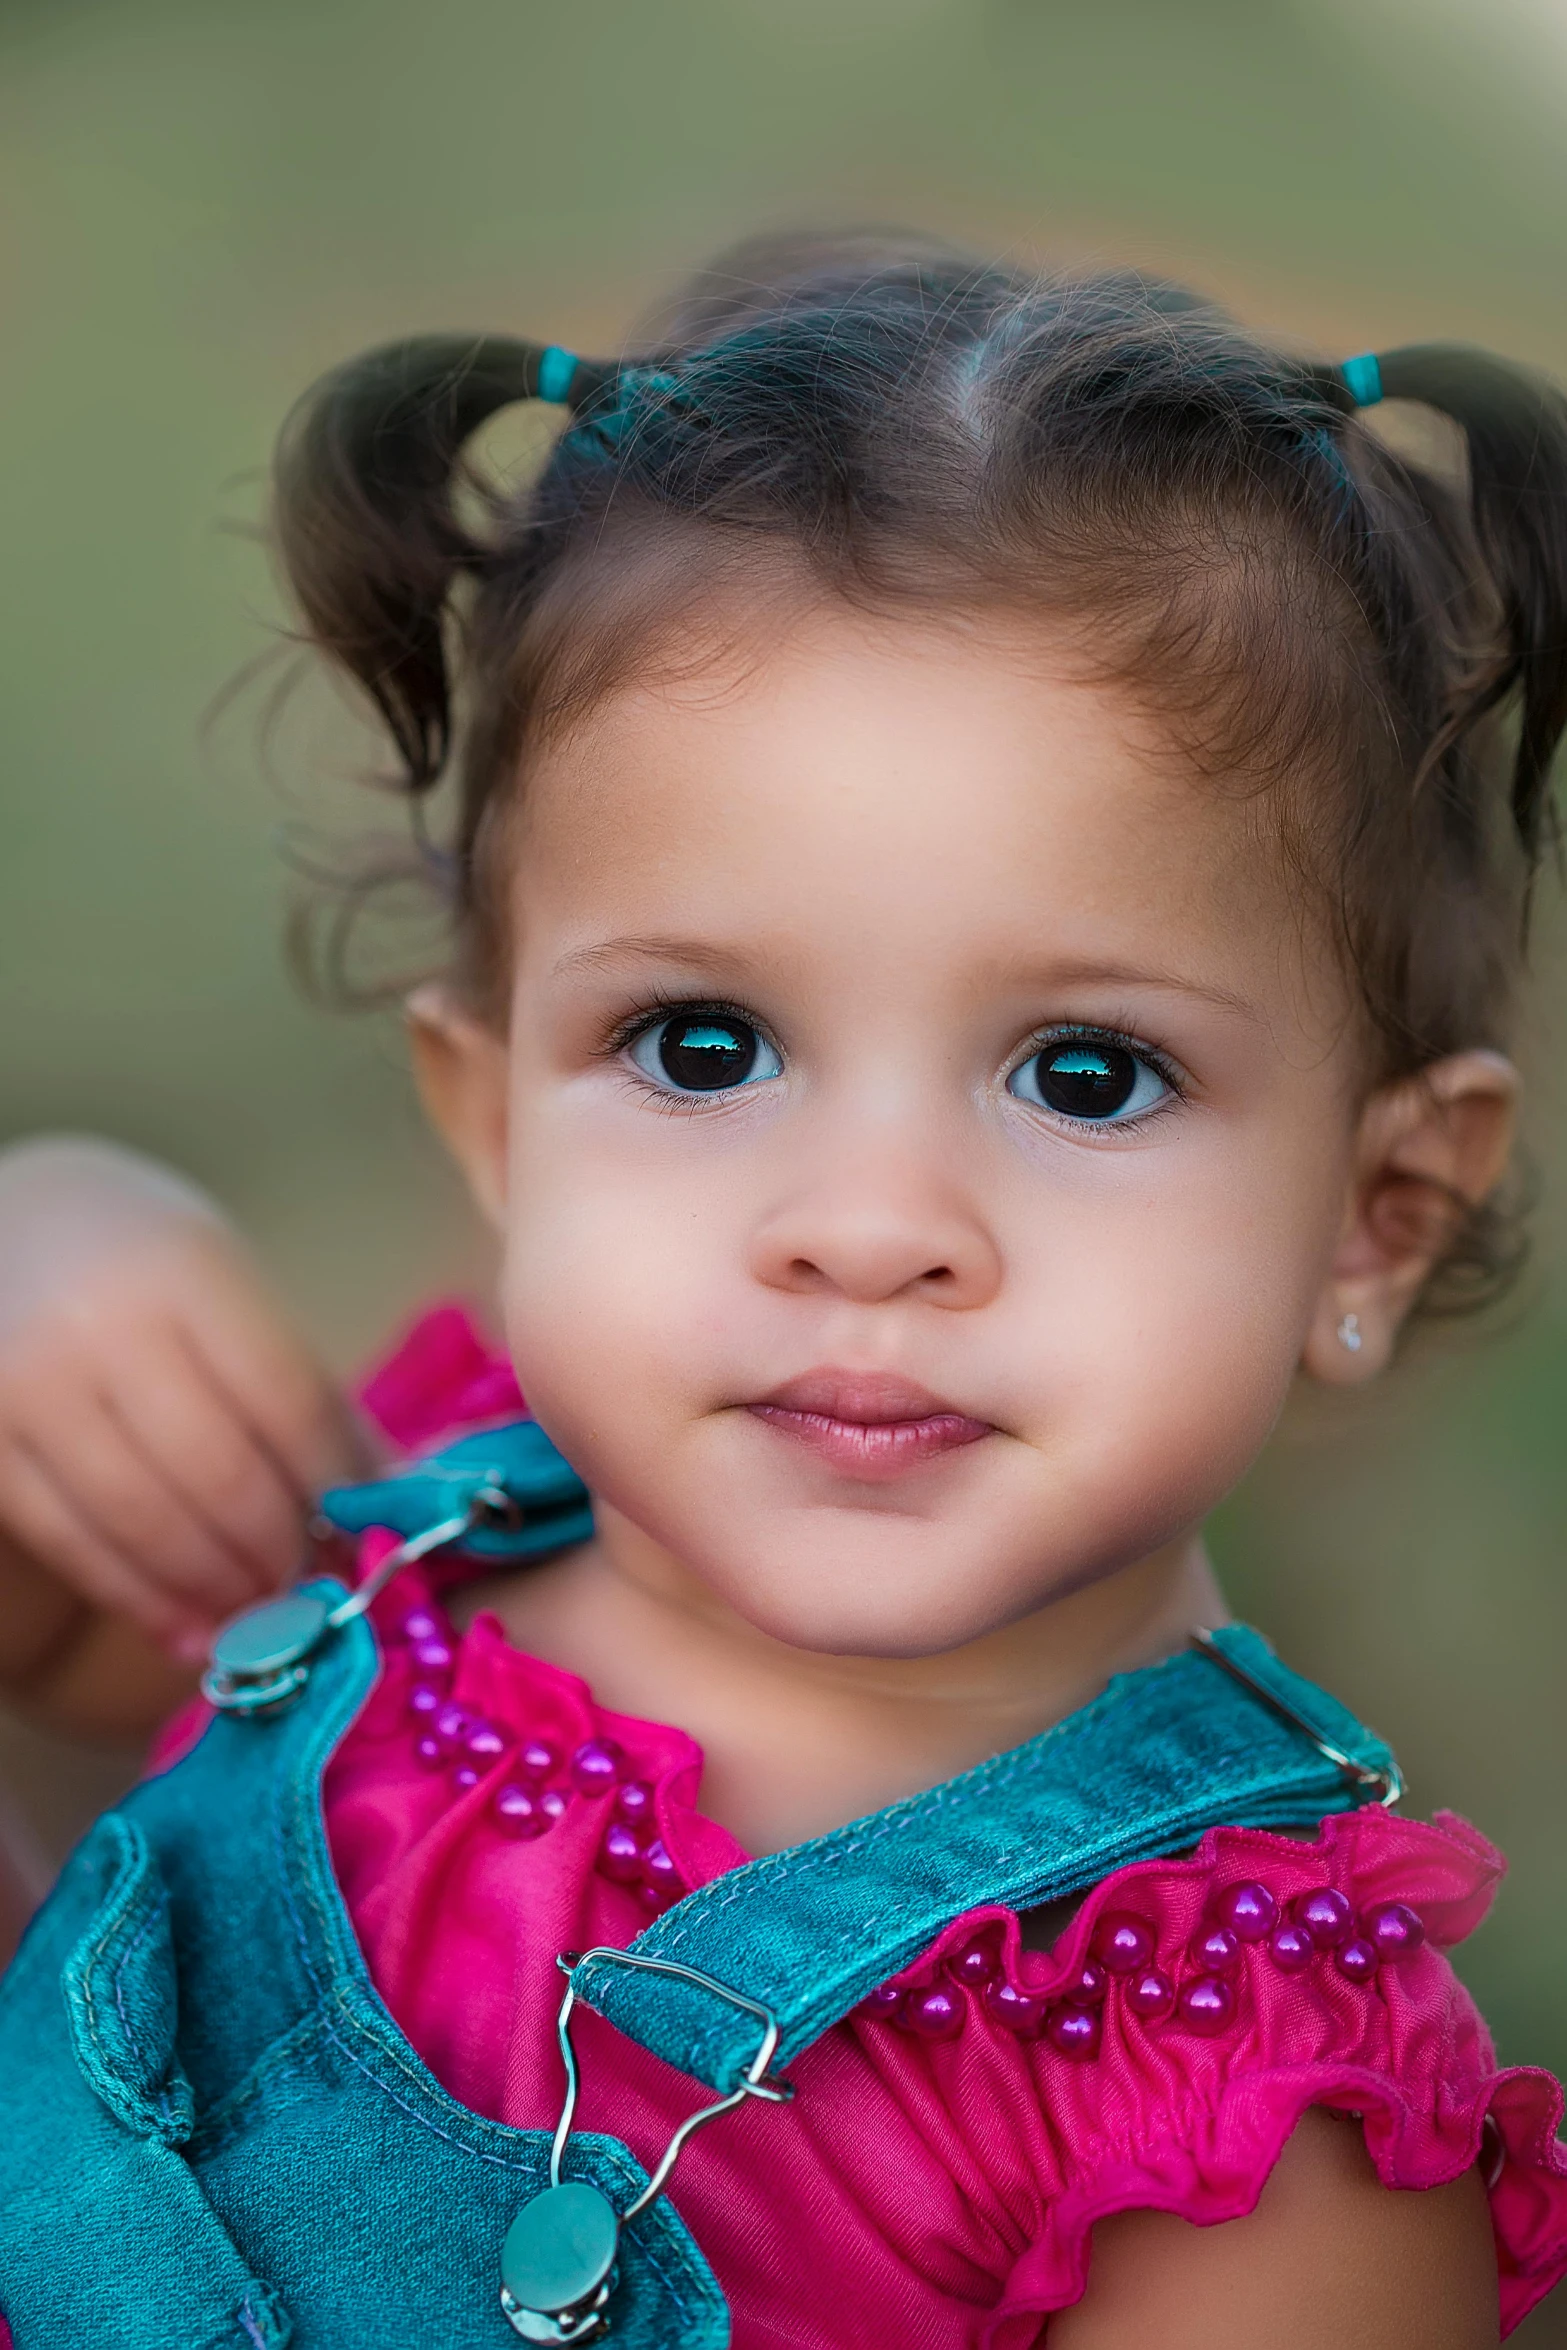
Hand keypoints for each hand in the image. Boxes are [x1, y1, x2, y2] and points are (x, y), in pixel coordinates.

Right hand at [0, 1138, 370, 1666]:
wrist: (4, 1226)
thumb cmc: (142, 1263)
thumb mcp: (228, 1290)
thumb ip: (300, 1388)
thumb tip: (383, 1497)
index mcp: (185, 1272)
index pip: (285, 1399)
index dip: (333, 1484)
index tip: (366, 1534)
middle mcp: (98, 1328)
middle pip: (217, 1474)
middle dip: (279, 1551)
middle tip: (315, 1592)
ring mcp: (27, 1389)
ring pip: (142, 1523)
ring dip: (216, 1589)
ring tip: (262, 1618)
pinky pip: (71, 1543)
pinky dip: (140, 1598)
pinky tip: (188, 1625)